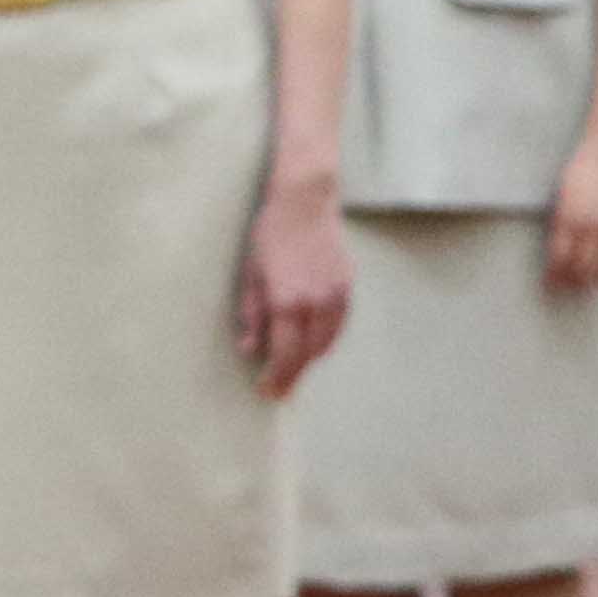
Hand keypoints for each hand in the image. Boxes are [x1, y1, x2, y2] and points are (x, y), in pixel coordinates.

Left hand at [234, 176, 350, 397]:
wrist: (305, 205)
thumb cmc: (270, 238)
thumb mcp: (251, 276)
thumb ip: (253, 315)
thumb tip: (250, 349)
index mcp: (287, 301)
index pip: (285, 353)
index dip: (277, 376)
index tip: (267, 391)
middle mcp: (316, 303)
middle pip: (308, 354)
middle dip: (293, 375)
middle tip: (280, 391)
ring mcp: (336, 296)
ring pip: (326, 342)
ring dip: (310, 359)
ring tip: (293, 370)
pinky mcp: (347, 288)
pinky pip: (338, 325)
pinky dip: (325, 340)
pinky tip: (313, 344)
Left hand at [546, 119, 597, 293]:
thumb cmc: (585, 160)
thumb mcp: (565, 189)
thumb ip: (565, 216)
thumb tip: (566, 237)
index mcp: (568, 219)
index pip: (560, 259)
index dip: (556, 276)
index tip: (553, 286)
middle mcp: (592, 226)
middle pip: (585, 266)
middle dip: (578, 282)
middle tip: (577, 289)